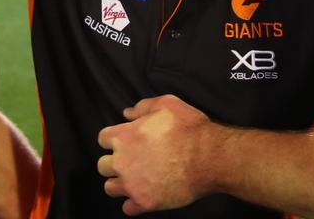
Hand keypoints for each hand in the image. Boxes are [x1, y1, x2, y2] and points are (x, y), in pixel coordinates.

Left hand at [96, 95, 216, 214]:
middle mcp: (122, 162)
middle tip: (132, 161)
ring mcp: (132, 184)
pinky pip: (127, 208)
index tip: (126, 141)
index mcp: (124, 137)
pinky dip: (133, 203)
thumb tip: (127, 113)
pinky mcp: (145, 202)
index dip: (114, 139)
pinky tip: (144, 195)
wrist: (210, 158)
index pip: (102, 139)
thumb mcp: (167, 104)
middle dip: (114, 162)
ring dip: (120, 183)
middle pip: (102, 165)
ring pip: (110, 188)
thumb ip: (143, 107)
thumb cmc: (190, 129)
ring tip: (135, 179)